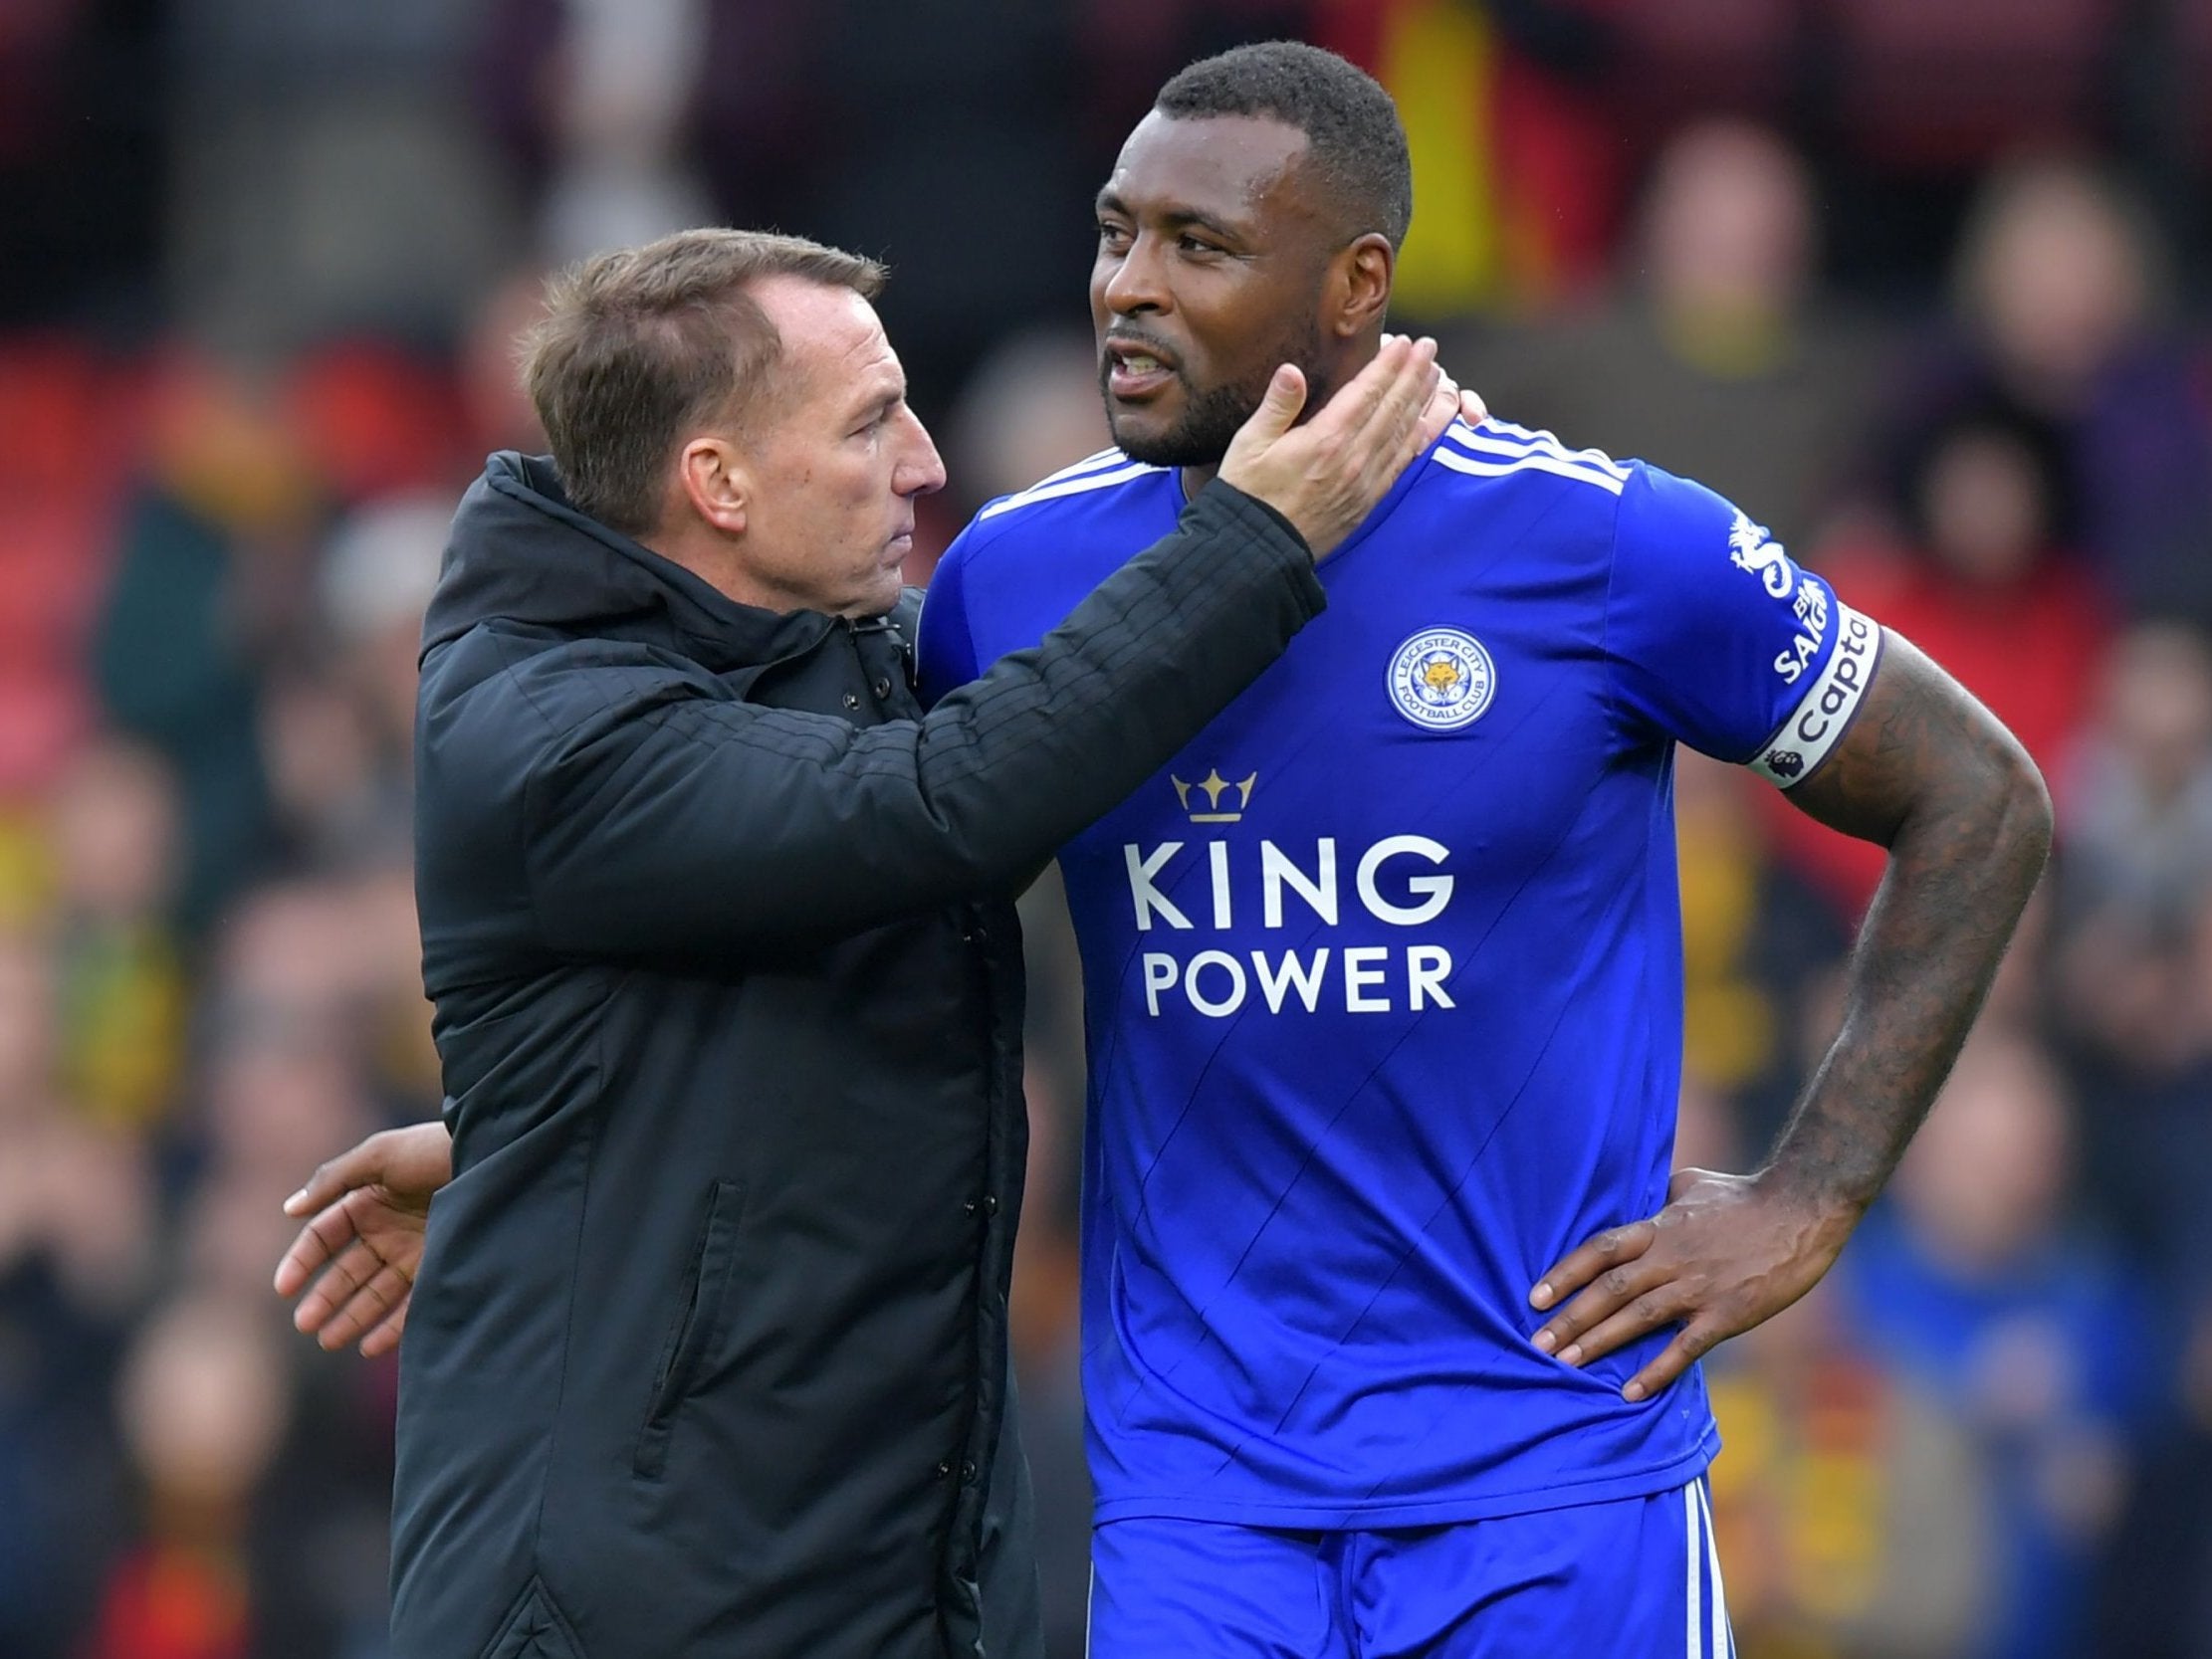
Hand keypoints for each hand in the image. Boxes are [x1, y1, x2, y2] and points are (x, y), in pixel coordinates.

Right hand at [273, 1121, 453, 1355]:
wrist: (494, 1154)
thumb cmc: (433, 1149)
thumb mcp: (380, 1155)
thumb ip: (333, 1181)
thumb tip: (289, 1210)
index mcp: (367, 1202)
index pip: (324, 1237)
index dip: (301, 1262)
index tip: (284, 1290)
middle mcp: (388, 1230)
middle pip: (346, 1271)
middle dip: (325, 1298)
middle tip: (304, 1325)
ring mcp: (415, 1252)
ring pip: (375, 1293)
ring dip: (351, 1317)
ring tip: (329, 1341)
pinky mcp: (442, 1268)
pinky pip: (412, 1305)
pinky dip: (391, 1327)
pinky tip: (369, 1346)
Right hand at [1218, 334, 1470, 560]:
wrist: (1258, 551)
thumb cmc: (1248, 493)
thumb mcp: (1250, 444)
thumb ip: (1277, 405)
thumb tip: (1292, 371)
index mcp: (1325, 439)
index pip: (1368, 392)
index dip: (1390, 365)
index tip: (1407, 343)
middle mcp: (1353, 458)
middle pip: (1393, 408)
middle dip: (1414, 375)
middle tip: (1430, 349)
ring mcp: (1364, 482)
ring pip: (1403, 434)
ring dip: (1422, 402)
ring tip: (1436, 377)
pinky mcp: (1368, 502)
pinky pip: (1401, 464)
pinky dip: (1419, 441)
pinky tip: (1427, 425)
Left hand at [1528, 1168, 1857, 1401]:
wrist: (1802, 1209)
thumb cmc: (1746, 1195)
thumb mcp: (1693, 1184)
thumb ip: (1661, 1196)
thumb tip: (1643, 1195)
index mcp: (1659, 1228)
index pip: (1600, 1250)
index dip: (1565, 1273)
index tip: (1535, 1297)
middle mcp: (1670, 1258)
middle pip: (1609, 1289)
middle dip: (1570, 1318)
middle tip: (1536, 1345)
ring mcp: (1698, 1287)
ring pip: (1637, 1317)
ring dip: (1599, 1342)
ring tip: (1566, 1365)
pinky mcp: (1727, 1313)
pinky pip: (1685, 1347)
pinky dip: (1656, 1371)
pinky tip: (1630, 1393)